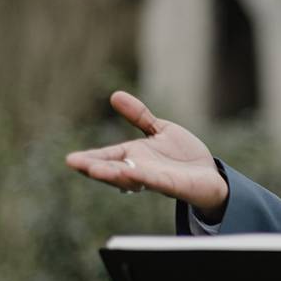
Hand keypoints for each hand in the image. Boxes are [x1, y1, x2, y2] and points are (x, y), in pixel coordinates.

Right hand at [66, 91, 228, 221]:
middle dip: (94, 168)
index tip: (71, 159)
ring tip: (95, 170)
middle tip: (73, 163)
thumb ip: (139, 116)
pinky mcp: (173, 185)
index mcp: (133, 157)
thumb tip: (114, 95)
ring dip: (113, 175)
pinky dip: (145, 177)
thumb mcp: (160, 130)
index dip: (90, 159)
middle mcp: (140, 170)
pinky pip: (156, 181)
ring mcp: (155, 179)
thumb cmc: (182, 155)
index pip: (107, 157)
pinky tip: (133, 173)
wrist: (210, 174)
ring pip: (130, 178)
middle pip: (113, 170)